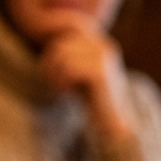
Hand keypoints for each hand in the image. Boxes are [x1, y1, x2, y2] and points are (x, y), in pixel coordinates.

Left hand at [33, 10, 132, 142]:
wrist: (112, 124)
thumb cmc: (92, 100)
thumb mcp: (78, 72)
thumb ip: (67, 56)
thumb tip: (47, 41)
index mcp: (99, 43)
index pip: (63, 37)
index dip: (50, 56)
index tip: (50, 75)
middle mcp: (104, 46)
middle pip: (60, 44)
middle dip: (50, 65)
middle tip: (54, 85)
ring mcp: (103, 58)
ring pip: (62, 55)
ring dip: (54, 75)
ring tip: (60, 90)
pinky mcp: (100, 72)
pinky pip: (69, 68)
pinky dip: (61, 82)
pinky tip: (65, 93)